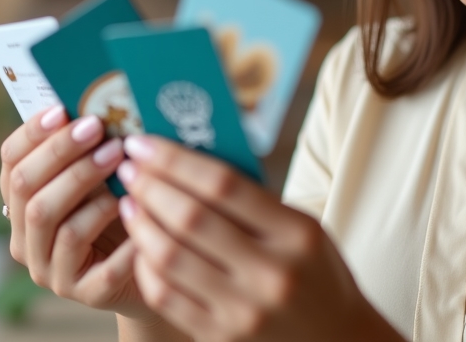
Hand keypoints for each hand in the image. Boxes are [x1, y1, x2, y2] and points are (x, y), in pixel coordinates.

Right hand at [0, 106, 153, 320]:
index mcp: (23, 202)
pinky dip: (120, 232)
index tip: (62, 108)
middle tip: (98, 128)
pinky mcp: (86, 294)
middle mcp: (26, 238)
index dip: (33, 133)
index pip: (11, 162)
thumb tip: (104, 100)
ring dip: (86, 184)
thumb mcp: (107, 174)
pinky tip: (139, 208)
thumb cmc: (128, 207)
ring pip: (52, 221)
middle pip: (27, 189)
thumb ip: (95, 146)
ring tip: (121, 161)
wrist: (157, 265)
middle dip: (61, 153)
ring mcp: (52, 270)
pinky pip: (98, 264)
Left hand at [115, 136, 402, 341]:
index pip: (224, 185)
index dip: (176, 160)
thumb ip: (255, 199)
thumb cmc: (314, 272)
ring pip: (170, 257)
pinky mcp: (220, 337)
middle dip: (151, 186)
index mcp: (298, 234)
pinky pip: (166, 295)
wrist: (335, 339)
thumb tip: (188, 159)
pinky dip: (145, 264)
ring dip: (141, 223)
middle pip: (192, 218)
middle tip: (130, 167)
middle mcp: (272, 273)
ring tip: (131, 201)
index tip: (145, 143)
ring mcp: (244, 311)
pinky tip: (141, 243)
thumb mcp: (303, 228)